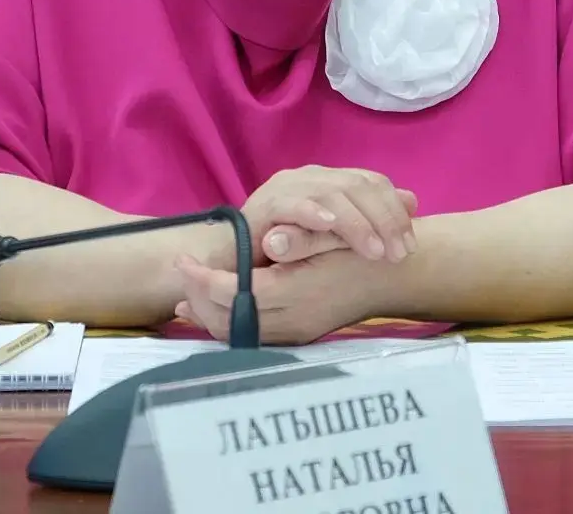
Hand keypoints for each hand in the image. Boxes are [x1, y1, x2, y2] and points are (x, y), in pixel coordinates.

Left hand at [173, 250, 385, 345]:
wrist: (392, 276)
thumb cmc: (363, 249)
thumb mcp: (335, 235)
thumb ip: (301, 238)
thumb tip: (269, 240)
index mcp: (295, 292)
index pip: (234, 292)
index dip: (203, 278)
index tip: (183, 260)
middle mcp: (292, 320)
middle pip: (228, 319)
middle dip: (198, 298)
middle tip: (181, 274)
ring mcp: (295, 333)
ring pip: (237, 334)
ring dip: (208, 316)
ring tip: (186, 298)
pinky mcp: (297, 337)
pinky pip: (251, 338)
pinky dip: (227, 325)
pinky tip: (212, 314)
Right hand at [242, 166, 417, 264]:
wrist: (230, 257)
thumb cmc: (285, 249)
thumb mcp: (334, 235)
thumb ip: (368, 217)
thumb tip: (413, 201)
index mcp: (327, 179)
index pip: (371, 182)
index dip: (395, 210)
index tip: (411, 243)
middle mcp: (309, 177)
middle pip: (357, 186)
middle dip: (384, 220)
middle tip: (400, 253)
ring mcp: (285, 188)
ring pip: (331, 195)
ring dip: (358, 224)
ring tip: (376, 252)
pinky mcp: (263, 206)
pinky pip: (293, 204)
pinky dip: (313, 213)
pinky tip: (331, 227)